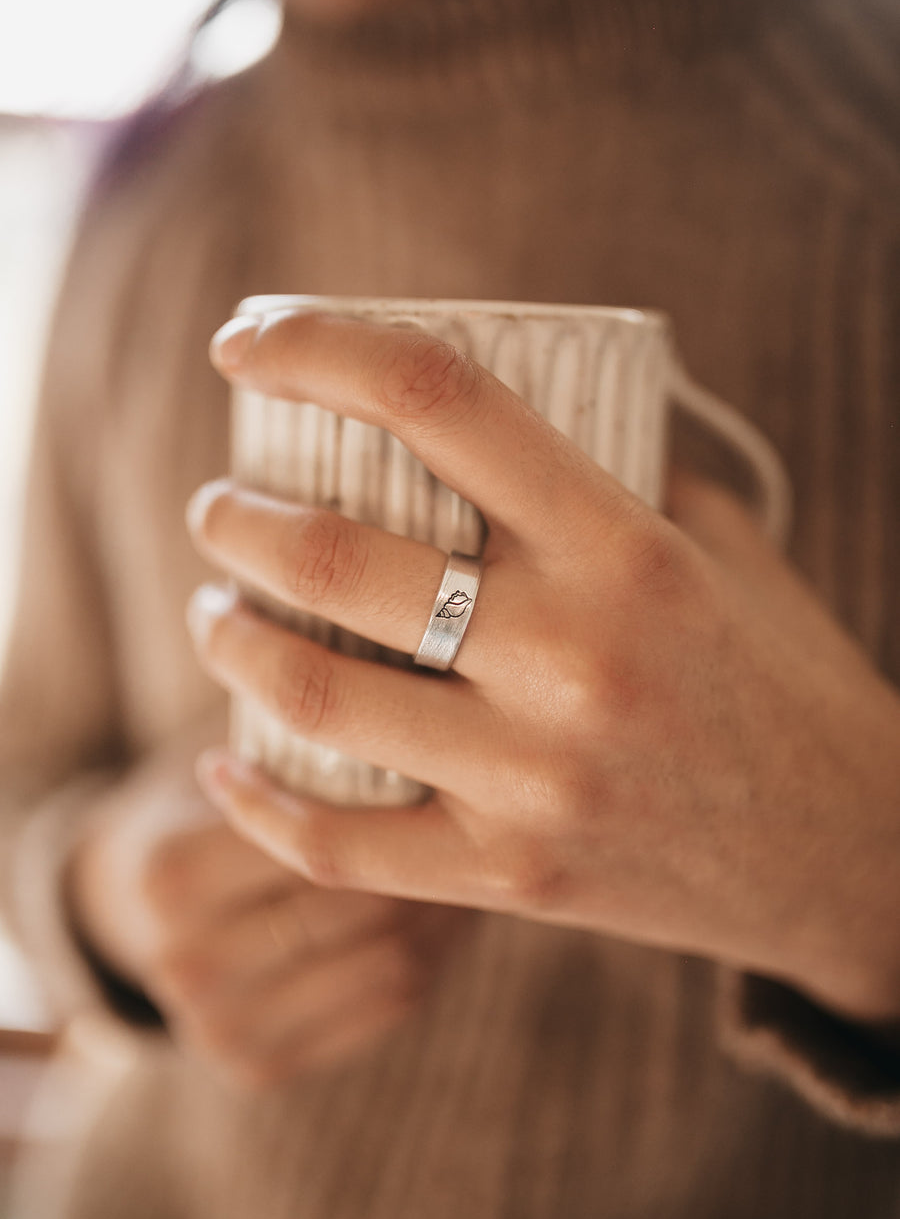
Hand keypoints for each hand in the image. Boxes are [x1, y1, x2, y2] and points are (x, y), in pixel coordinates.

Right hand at [67, 735, 469, 1087]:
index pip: (314, 836)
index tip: (450, 757)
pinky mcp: (258, 1067)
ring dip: (448, 906)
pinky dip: (434, 956)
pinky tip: (456, 908)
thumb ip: (291, 737)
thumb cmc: (202, 807)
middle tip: (493, 810)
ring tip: (487, 854)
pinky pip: (383, 1008)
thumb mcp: (224, 757)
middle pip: (354, 905)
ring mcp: (218, 1027)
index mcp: (169, 875)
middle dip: (431, 853)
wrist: (129, 910)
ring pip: (384, 961)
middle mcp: (183, 962)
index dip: (392, 799)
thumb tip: (413, 679)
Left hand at [185, 310, 899, 1026]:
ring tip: (215, 610)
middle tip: (218, 505)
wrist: (851, 851)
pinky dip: (255, 805)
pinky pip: (339, 846)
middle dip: (237, 518)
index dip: (320, 347)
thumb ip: (616, 472)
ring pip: (315, 696)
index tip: (249, 341)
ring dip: (228, 640)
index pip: (441, 402)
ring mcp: (537, 779)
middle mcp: (575, 658)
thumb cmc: (782, 676)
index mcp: (627, 548)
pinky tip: (223, 764)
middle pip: (337, 558)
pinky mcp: (513, 877)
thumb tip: (489, 420)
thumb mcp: (721, 547)